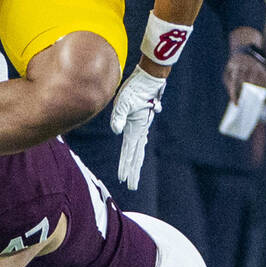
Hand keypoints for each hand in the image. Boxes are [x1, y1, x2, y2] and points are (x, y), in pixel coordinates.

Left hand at [110, 66, 166, 189]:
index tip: (124, 179)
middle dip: (133, 172)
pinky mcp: (141, 122)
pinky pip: (138, 142)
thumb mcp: (124, 101)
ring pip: (138, 151)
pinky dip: (136, 152)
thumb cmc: (136, 89)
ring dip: (135, 164)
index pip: (129, 152)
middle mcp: (140, 130)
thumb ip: (119, 116)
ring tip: (133, 177)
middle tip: (132, 186)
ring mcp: (142, 127)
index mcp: (135, 128)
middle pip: (136, 156)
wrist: (149, 80)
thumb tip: (116, 130)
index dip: (126, 166)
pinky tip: (136, 156)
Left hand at [222, 29, 265, 102]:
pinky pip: (265, 82)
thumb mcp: (227, 72)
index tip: (236, 104)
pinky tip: (260, 97)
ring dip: (255, 94)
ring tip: (253, 103)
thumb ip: (229, 84)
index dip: (235, 94)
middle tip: (245, 106)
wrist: (246, 50)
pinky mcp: (264, 70)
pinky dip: (263, 90)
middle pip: (248, 84)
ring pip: (258, 83)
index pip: (236, 83)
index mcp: (237, 67)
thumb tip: (233, 96)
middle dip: (246, 95)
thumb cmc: (234, 65)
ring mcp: (258, 68)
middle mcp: (248, 67)